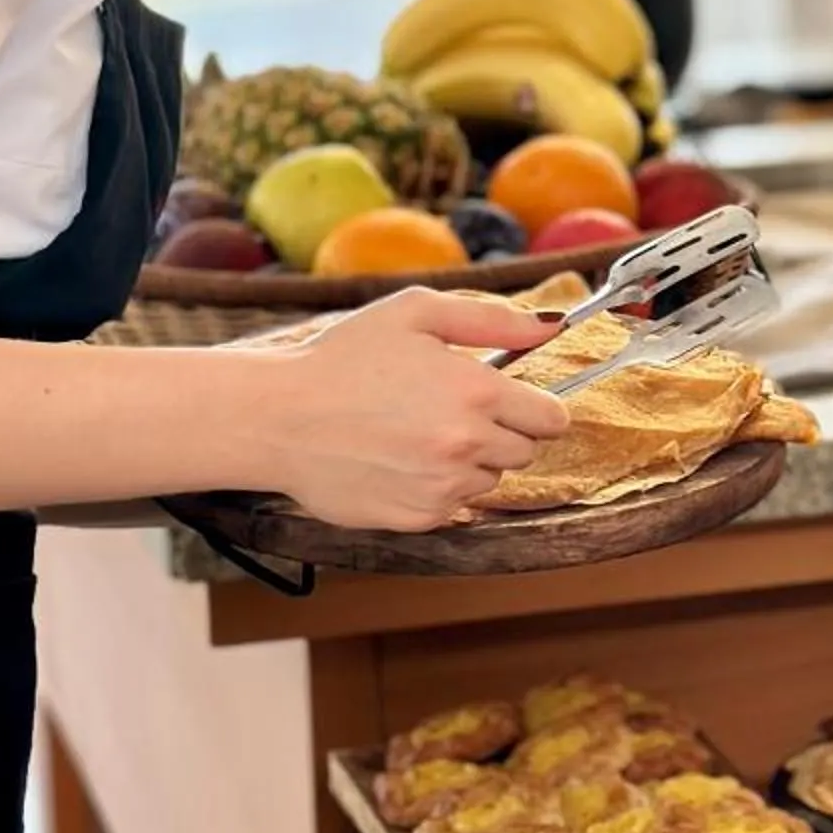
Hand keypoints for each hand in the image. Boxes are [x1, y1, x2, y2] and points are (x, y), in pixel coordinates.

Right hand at [250, 288, 568, 532]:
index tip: (515, 402)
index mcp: (476, 392)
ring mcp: (443, 488)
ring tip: (416, 433)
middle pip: (524, 451)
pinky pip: (454, 506)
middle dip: (500, 431)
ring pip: (489, 480)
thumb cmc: (343, 357)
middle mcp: (467, 445)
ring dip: (469, 461)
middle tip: (451, 410)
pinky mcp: (417, 519)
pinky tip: (398, 460)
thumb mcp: (417, 313)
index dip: (536, 407)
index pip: (551, 418)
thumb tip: (554, 325)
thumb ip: (494, 318)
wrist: (278, 418)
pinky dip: (438, 488)